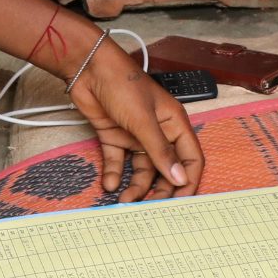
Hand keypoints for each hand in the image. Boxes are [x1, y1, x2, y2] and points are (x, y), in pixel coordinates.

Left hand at [69, 41, 205, 201]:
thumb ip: (160, 152)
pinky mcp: (114, 136)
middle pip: (165, 169)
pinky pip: (117, 161)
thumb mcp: (144, 121)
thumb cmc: (122, 84)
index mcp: (175, 124)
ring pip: (141, 169)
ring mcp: (136, 136)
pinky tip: (109, 185)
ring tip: (125, 201)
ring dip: (135, 186)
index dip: (188, 181)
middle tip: (150, 209)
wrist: (87, 68)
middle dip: (159, 190)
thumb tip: (179, 179)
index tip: (182, 203)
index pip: (190, 159)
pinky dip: (113, 174)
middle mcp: (158, 132)